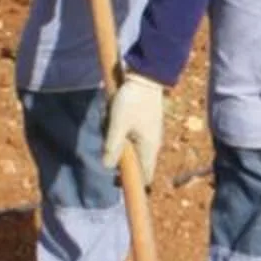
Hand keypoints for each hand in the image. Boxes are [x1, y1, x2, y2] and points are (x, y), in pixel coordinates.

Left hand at [103, 71, 164, 187]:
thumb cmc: (132, 102)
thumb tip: (108, 167)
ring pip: (131, 147)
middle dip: (119, 157)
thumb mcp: (118, 125)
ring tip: (108, 121)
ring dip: (117, 141)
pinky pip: (131, 135)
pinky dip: (120, 131)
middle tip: (107, 143)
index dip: (133, 183)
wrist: (145, 76)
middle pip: (135, 162)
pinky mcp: (145, 123)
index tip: (117, 183)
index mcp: (149, 148)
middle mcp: (153, 144)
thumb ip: (112, 147)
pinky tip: (112, 116)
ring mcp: (150, 134)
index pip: (145, 176)